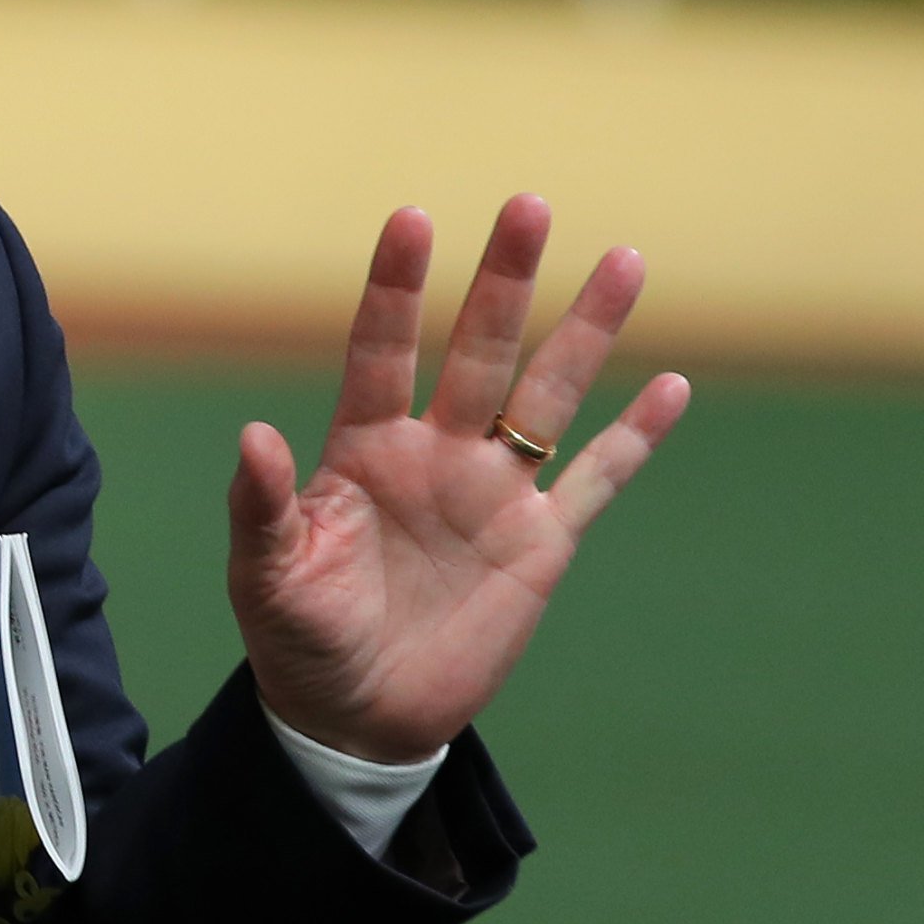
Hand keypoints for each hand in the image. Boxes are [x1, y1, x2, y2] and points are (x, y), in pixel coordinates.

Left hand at [227, 194, 688, 765]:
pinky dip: (634, 437)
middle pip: (479, 351)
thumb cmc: (298, 640)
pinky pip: (596, 480)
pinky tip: (670, 385)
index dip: (395, 288)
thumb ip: (261, 506)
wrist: (356, 719)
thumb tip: (253, 435)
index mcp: (364, 449)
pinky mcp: (539, 545)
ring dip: (585, 333)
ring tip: (623, 259)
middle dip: (503, 282)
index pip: (380, 350)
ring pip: (548, 396)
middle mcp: (436, 453)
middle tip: (529, 204)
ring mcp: (493, 494)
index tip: (412, 218)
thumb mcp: (265, 576)